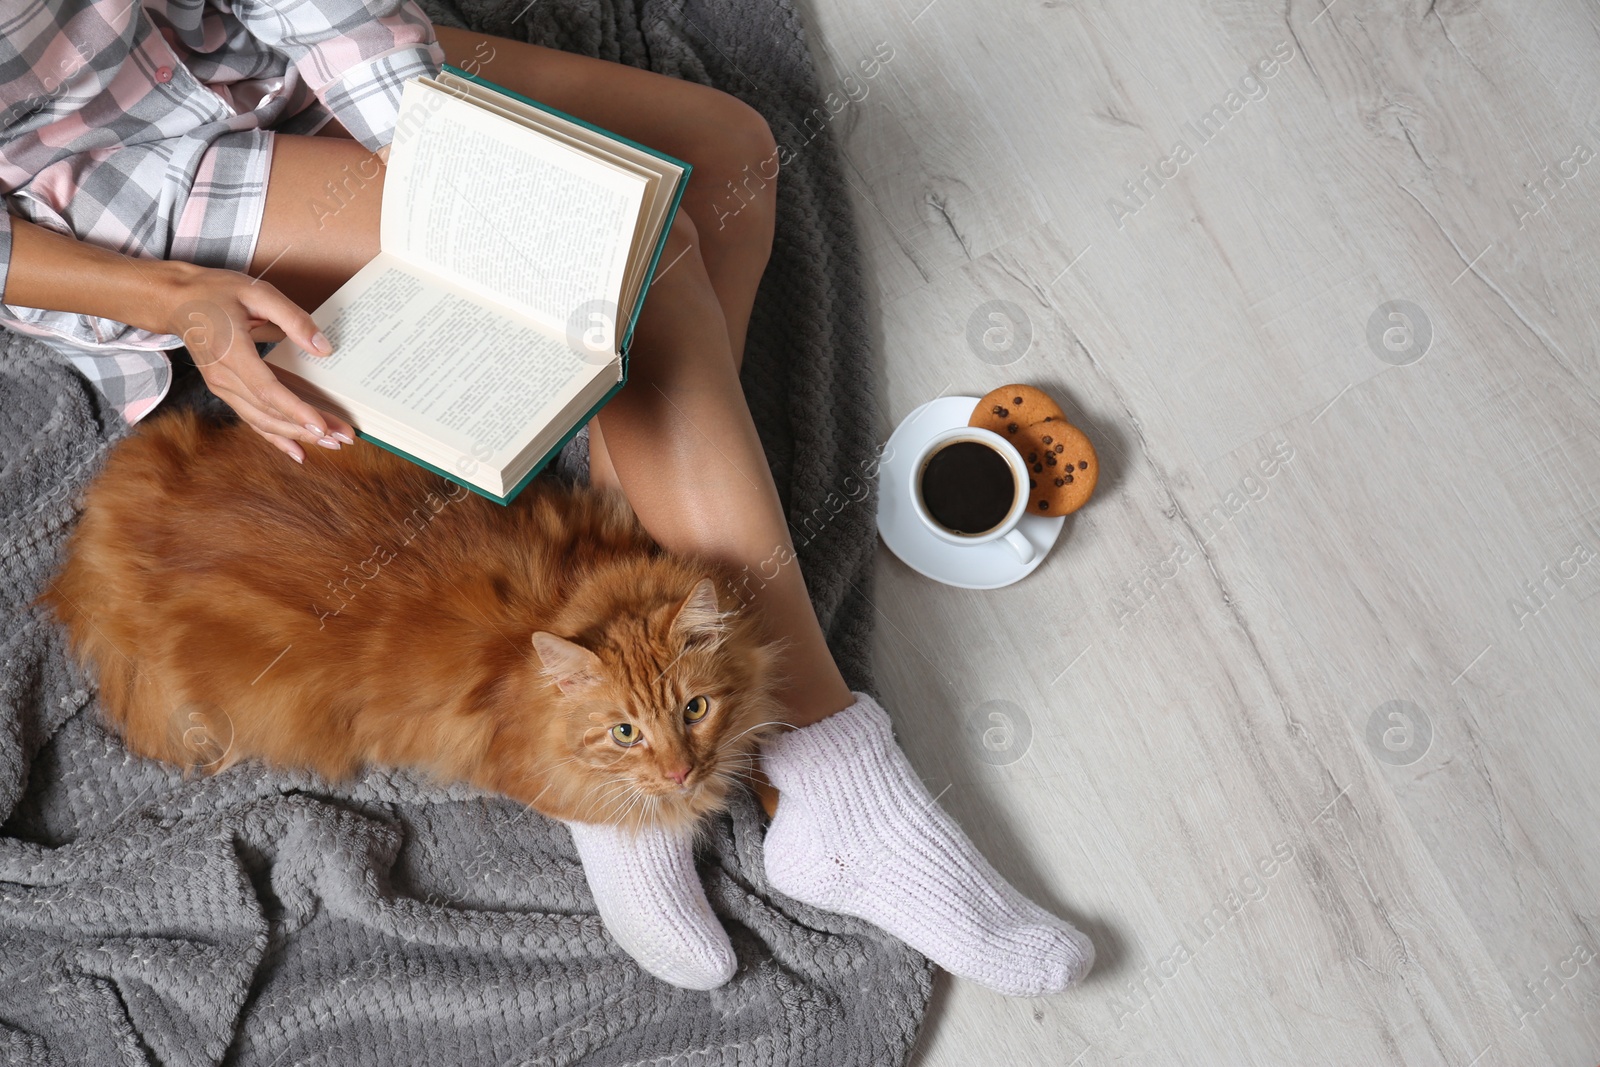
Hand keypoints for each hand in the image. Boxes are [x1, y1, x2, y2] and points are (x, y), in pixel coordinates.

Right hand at [157, 262, 355, 462]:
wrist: (176, 301)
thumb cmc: (217, 292)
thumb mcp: (257, 292)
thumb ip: (293, 319)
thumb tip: (323, 348)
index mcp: (231, 351)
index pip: (266, 390)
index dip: (295, 410)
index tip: (322, 425)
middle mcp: (224, 376)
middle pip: (269, 411)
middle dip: (308, 429)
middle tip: (344, 438)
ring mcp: (222, 387)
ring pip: (262, 420)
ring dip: (298, 436)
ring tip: (333, 443)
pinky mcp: (226, 391)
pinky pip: (252, 419)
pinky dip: (276, 438)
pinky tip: (298, 452)